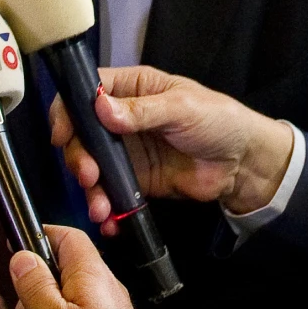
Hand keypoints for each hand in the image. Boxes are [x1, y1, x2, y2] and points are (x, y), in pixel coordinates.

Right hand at [51, 66, 295, 221]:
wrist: (244, 163)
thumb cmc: (219, 120)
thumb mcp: (182, 108)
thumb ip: (141, 111)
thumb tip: (100, 108)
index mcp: (133, 88)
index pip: (87, 91)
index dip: (69, 110)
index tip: (63, 134)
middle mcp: (123, 118)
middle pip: (83, 133)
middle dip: (79, 156)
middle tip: (88, 175)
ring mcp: (127, 151)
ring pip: (92, 166)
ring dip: (90, 188)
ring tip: (100, 207)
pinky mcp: (136, 181)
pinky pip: (111, 193)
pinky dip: (106, 207)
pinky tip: (109, 220)